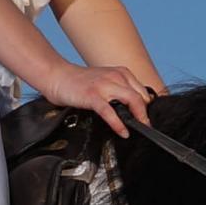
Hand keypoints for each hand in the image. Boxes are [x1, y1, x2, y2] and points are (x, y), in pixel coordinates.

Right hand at [41, 58, 155, 130]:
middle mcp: (115, 77)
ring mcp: (104, 86)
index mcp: (121, 73)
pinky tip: (123, 132)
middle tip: (147, 127)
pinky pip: (110, 111)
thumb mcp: (106, 81)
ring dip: (138, 118)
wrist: (58, 76)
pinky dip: (118, 123)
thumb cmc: (81, 82)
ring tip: (140, 129)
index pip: (142, 91)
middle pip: (140, 97)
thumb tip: (135, 109)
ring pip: (130, 100)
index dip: (147, 107)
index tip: (147, 118)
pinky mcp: (92, 95)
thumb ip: (120, 90)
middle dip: (145, 114)